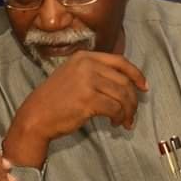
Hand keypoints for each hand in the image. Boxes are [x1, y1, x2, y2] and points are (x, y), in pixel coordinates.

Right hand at [4, 51, 147, 166]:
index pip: (120, 61)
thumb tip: (126, 84)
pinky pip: (115, 108)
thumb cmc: (55, 100)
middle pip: (124, 81)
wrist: (36, 115)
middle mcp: (87, 65)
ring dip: (128, 111)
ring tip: (124, 121)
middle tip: (132, 114)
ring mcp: (87, 81)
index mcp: (84, 57)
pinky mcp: (88, 100)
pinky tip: (115, 123)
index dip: (136, 74)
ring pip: (122, 96)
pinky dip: (119, 117)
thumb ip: (95, 73)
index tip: (144, 87)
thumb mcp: (73, 76)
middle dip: (133, 100)